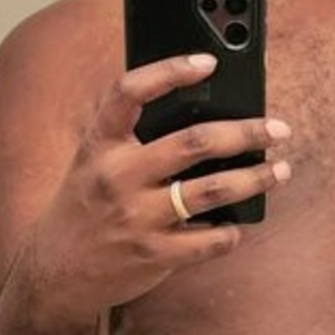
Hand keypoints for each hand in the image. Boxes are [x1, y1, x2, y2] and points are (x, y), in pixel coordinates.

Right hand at [29, 53, 291, 316]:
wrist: (55, 272)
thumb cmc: (86, 207)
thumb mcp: (93, 163)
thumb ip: (132, 139)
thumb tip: (202, 116)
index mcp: (100, 145)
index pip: (130, 92)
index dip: (170, 71)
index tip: (208, 62)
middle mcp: (117, 176)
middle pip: (194, 142)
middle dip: (245, 132)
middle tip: (277, 129)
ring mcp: (137, 218)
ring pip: (212, 190)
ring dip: (254, 178)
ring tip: (278, 171)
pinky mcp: (154, 255)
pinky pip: (210, 239)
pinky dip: (232, 230)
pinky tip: (239, 223)